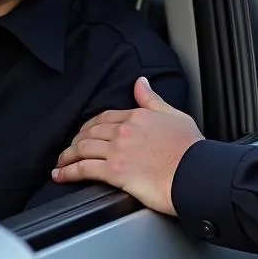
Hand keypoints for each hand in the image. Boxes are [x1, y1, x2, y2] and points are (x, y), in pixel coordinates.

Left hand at [51, 77, 202, 215]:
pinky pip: (83, 169)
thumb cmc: (191, 149)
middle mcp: (124, 130)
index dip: (90, 126)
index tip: (84, 133)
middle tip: (69, 150)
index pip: (105, 117)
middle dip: (75, 141)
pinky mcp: (114, 171)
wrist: (196, 173)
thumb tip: (140, 83)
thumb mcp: (174, 115)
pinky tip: (61, 175)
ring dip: (66, 156)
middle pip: (89, 132)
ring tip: (61, 164)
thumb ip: (152, 100)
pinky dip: (68, 172)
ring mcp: (117, 150)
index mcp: (137, 116)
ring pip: (81, 148)